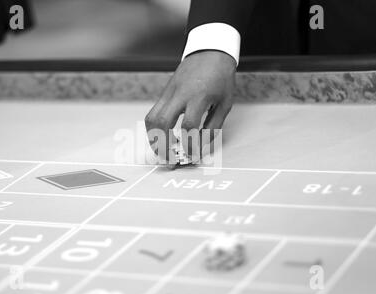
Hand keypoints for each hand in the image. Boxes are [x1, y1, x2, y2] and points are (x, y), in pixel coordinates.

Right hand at [145, 50, 235, 168]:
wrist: (210, 51)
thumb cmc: (221, 78)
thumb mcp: (225, 103)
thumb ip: (213, 127)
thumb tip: (200, 147)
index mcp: (199, 96)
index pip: (189, 126)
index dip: (189, 145)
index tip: (191, 156)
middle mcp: (180, 94)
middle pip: (162, 123)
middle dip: (163, 145)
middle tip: (169, 159)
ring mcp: (169, 93)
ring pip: (151, 118)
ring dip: (153, 138)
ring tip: (161, 151)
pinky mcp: (164, 93)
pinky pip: (153, 113)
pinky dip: (154, 129)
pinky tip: (161, 138)